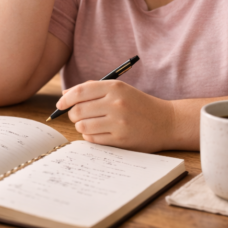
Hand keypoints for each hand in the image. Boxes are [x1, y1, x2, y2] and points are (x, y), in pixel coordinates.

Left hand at [57, 80, 176, 152]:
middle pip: (78, 111)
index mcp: (114, 87)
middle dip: (71, 114)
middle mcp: (116, 104)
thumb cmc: (139, 104)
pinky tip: (97, 132)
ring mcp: (118, 123)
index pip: (80, 91)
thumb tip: (65, 94)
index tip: (60, 104)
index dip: (65, 99)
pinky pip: (93, 139)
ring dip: (80, 126)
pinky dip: (90, 136)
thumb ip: (93, 89)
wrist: (166, 122)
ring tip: (89, 124)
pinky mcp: (120, 140)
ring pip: (83, 126)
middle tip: (76, 116)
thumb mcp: (120, 90)